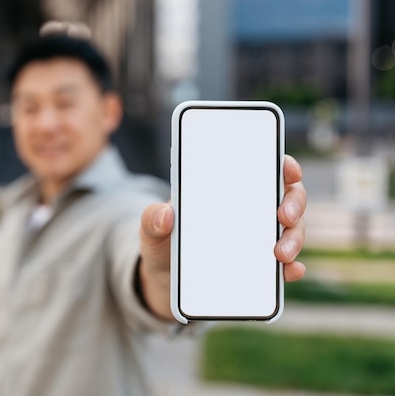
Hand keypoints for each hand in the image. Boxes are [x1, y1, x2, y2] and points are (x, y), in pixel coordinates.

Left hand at [138, 154, 306, 320]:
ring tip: (280, 253)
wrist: (164, 282)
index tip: (288, 170)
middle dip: (294, 203)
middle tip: (284, 216)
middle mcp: (250, 210)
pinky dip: (292, 268)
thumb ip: (152, 219)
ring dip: (294, 238)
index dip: (282, 165)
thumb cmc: (162, 245)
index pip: (263, 169)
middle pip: (288, 197)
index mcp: (227, 191)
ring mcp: (259, 238)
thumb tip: (166, 215)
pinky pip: (286, 266)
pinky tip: (290, 271)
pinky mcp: (261, 268)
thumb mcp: (151, 230)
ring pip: (292, 230)